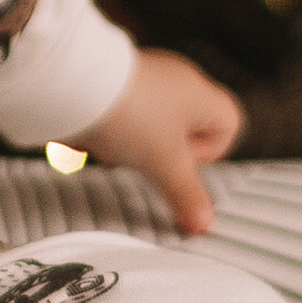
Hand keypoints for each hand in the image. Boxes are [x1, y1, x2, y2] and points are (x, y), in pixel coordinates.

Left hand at [67, 50, 241, 236]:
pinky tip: (98, 138)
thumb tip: (204, 223)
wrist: (71, 83)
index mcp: (199, 93)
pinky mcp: (112, 83)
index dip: (212, 152)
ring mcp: (143, 79)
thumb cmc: (129, 115)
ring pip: (153, 128)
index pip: (229, 124)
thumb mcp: (163, 163)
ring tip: (118, 147)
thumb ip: (186, 194)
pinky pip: (123, 118)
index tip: (183, 163)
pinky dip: (113, 133)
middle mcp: (175, 81)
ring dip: (137, 146)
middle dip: (166, 153)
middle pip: (187, 130)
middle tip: (148, 159)